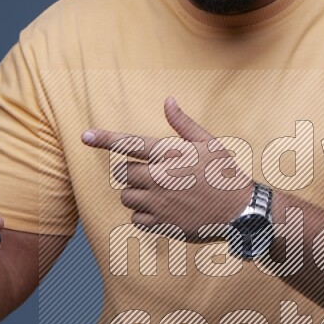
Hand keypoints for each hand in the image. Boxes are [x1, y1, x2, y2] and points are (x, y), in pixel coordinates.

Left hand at [81, 97, 252, 242]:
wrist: (239, 211)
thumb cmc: (225, 174)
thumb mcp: (209, 143)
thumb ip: (183, 124)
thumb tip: (168, 100)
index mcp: (170, 154)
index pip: (129, 144)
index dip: (104, 139)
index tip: (84, 136)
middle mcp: (160, 177)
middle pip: (123, 173)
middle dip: (133, 173)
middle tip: (155, 176)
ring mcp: (159, 202)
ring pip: (126, 196)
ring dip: (136, 194)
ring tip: (160, 194)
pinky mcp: (162, 223)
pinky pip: (136, 218)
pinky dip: (144, 215)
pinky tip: (163, 210)